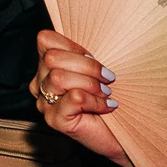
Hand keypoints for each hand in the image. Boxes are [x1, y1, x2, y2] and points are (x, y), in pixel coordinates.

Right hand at [32, 30, 131, 166]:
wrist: (125, 133)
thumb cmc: (112, 99)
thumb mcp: (98, 70)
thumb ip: (85, 54)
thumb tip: (94, 33)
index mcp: (48, 67)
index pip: (45, 40)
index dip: (72, 46)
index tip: (94, 58)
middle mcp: (41, 83)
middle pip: (52, 58)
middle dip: (87, 66)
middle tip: (108, 78)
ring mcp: (45, 103)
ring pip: (59, 77)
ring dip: (91, 84)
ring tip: (107, 93)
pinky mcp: (54, 120)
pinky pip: (73, 97)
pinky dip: (95, 100)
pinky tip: (106, 106)